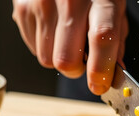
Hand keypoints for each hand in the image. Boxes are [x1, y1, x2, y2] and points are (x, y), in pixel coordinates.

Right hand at [12, 0, 127, 94]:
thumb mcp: (114, 8)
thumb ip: (115, 40)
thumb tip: (112, 72)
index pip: (102, 38)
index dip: (100, 69)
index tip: (100, 85)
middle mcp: (70, 0)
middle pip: (66, 59)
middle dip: (77, 71)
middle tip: (83, 63)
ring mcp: (42, 3)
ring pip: (47, 59)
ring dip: (60, 59)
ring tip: (68, 40)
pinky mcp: (23, 7)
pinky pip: (33, 48)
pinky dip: (46, 47)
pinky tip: (55, 32)